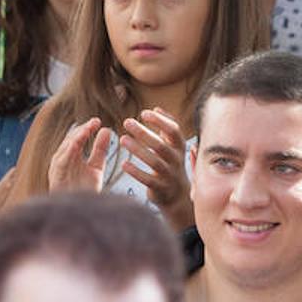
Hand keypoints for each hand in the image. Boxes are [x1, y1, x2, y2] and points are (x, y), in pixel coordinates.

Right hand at [48, 118, 113, 191]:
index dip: (87, 128)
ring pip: (65, 147)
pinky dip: (68, 151)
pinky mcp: (56, 176)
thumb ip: (100, 150)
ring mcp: (58, 167)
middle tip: (94, 122)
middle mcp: (62, 159)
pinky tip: (76, 144)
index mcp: (71, 156)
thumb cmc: (84, 191)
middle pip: (71, 139)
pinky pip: (61, 160)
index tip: (98, 121)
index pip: (77, 137)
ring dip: (76, 137)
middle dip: (82, 129)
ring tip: (87, 128)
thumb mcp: (96, 167)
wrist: (79, 213)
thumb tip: (107, 130)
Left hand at [120, 109, 193, 229]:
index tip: (143, 113)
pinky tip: (124, 164)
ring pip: (154, 162)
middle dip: (143, 133)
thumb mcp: (173, 145)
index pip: (174, 130)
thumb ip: (166, 127)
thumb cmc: (170, 163)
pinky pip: (148, 180)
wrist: (177, 194)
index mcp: (179, 147)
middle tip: (127, 122)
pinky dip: (136, 172)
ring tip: (122, 139)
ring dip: (138, 150)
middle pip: (161, 145)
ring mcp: (169, 175)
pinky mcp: (160, 188)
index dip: (160, 121)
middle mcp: (176, 160)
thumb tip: (156, 107)